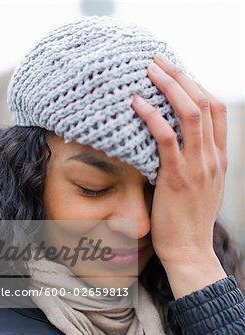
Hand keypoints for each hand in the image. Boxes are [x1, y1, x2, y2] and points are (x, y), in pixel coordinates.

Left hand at [131, 53, 227, 267]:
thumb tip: (171, 145)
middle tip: (159, 61)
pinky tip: (137, 103)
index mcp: (219, 159)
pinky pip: (166, 138)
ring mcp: (198, 166)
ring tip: (149, 70)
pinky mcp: (177, 177)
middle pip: (204, 103)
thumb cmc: (188, 222)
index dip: (197, 86)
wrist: (189, 250)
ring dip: (169, 86)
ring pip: (190, 113)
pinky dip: (152, 116)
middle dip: (182, 77)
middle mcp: (212, 158)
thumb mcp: (199, 188)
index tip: (177, 74)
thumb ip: (193, 165)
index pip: (216, 111)